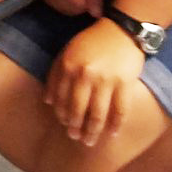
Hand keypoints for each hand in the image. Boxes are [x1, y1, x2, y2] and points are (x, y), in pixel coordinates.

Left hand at [45, 16, 146, 146]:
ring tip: (89, 141)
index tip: (63, 124)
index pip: (60, 97)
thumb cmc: (92, 41)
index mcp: (68, 66)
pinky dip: (116, 124)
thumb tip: (47, 101)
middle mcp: (85, 75)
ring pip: (97, 113)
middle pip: (78, 108)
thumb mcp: (68, 52)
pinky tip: (112, 134)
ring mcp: (106, 80)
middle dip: (75, 127)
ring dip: (93, 131)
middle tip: (75, 138)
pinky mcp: (125, 83)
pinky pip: (120, 109)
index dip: (61, 113)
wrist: (122, 29)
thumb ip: (55, 73)